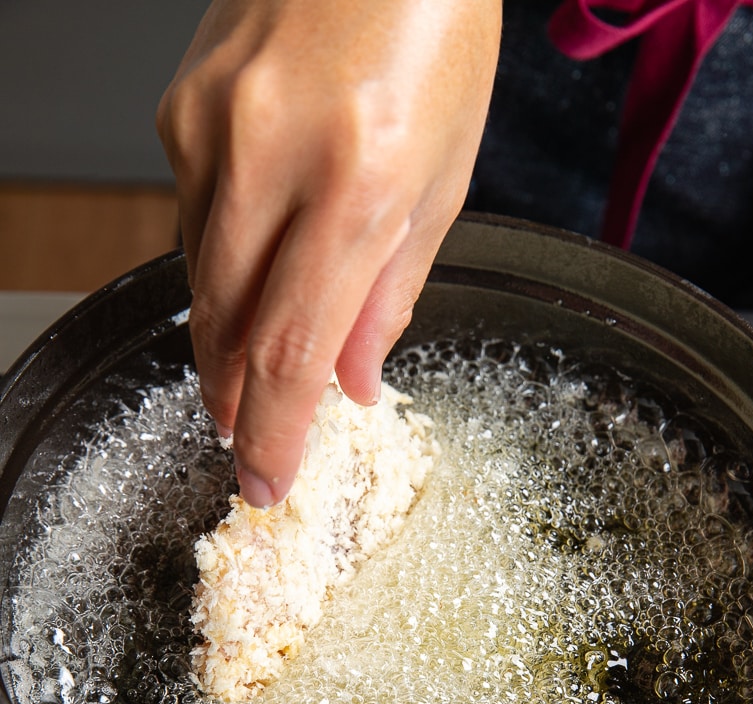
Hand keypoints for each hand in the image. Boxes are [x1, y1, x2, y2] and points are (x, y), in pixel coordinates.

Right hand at [157, 0, 501, 505]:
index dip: (274, 433)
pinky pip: (191, 219)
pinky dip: (221, 262)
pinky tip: (249, 268)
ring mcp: (213, 128)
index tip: (265, 482)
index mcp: (360, 181)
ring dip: (226, 339)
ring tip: (248, 371)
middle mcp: (272, 155)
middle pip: (229, 327)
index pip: (293, 349)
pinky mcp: (180, 110)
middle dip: (236, 400)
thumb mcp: (445, 178)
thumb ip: (391, 291)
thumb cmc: (433, 34)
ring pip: (201, 280)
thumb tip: (352, 381)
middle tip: (247, 439)